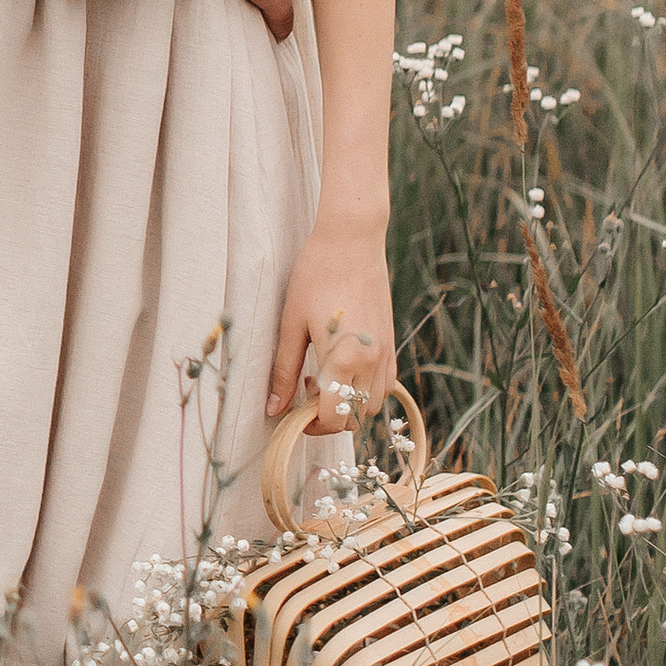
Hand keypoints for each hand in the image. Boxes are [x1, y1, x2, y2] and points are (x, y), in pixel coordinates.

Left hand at [268, 228, 395, 429]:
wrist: (351, 239)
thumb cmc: (314, 275)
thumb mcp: (291, 324)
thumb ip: (283, 371)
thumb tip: (273, 408)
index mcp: (345, 358)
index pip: (334, 418)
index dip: (311, 426)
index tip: (292, 416)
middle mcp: (373, 360)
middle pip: (357, 417)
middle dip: (330, 418)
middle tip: (302, 396)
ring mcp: (387, 351)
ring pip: (374, 403)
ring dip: (350, 405)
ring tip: (321, 378)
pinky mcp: (392, 341)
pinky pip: (386, 382)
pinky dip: (366, 389)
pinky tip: (342, 368)